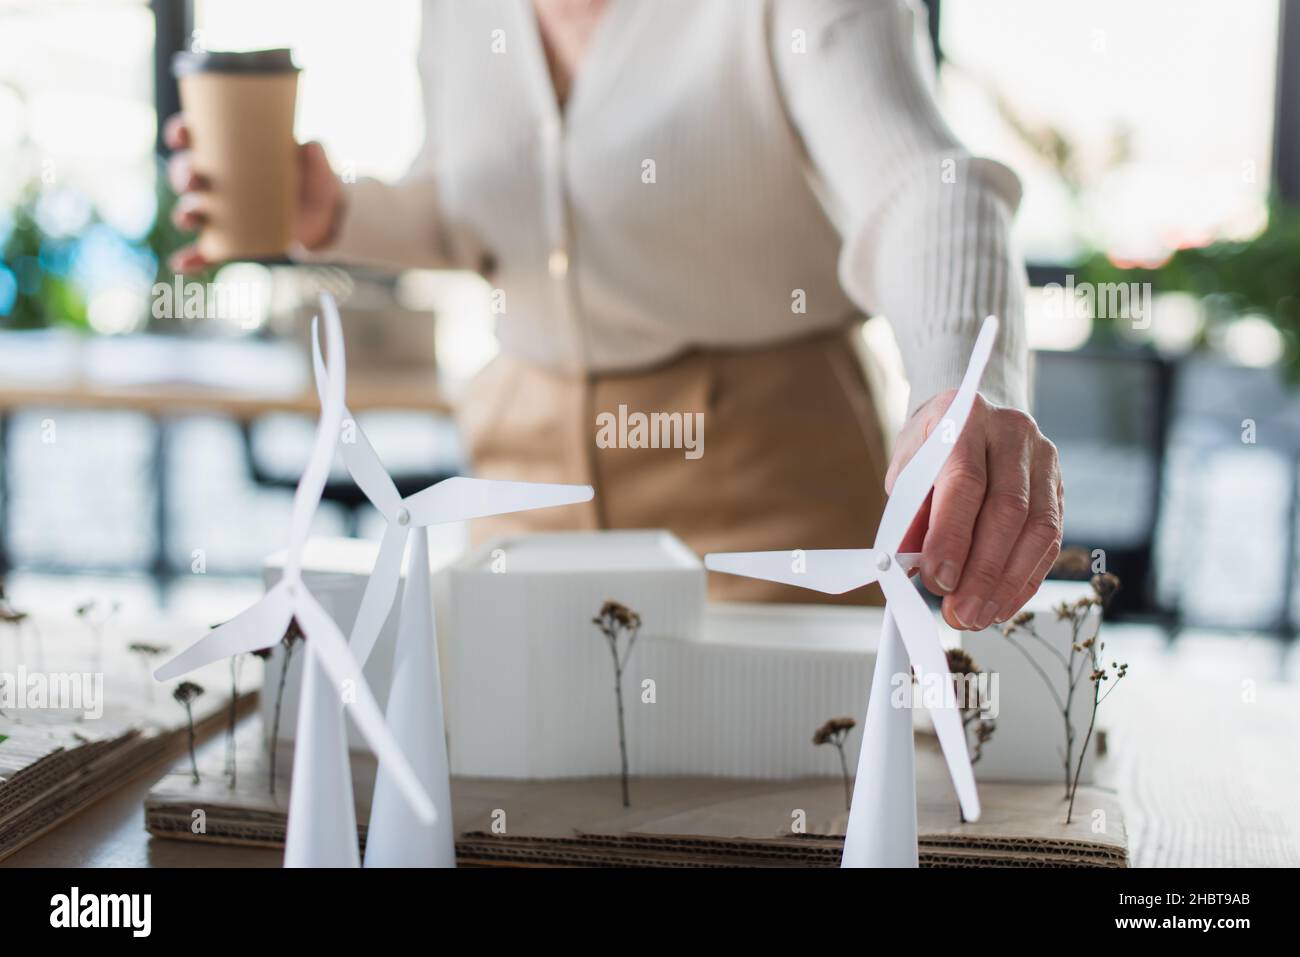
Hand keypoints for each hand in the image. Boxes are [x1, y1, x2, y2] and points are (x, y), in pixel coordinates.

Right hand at [163, 113, 342, 272]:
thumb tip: (310, 147)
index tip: (183, 133)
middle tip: (194, 180)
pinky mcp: (227, 242)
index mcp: (229, 152)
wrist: (323, 220)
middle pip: (185, 174)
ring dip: (184, 214)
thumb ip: (315, 155)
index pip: (196, 136)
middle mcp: (216, 181)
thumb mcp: (316, 167)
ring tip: (190, 218)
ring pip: (190, 210)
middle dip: (183, 176)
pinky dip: (191, 258)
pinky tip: (182, 263)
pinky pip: (203, 252)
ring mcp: (219, 213)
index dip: (181, 132)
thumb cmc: (310, 183)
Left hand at [887, 391, 1063, 630]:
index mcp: (966, 420)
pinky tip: (1003, 604)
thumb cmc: (933, 445)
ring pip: (1038, 529)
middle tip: (960, 612)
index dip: (953, 536)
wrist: (974, 414)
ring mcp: (1043, 459)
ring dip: (1007, 582)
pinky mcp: (1059, 486)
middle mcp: (1012, 434)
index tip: (937, 580)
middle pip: (1008, 510)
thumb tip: (910, 568)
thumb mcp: (908, 468)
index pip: (965, 482)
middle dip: (983, 571)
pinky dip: (1026, 578)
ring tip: (979, 616)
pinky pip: (1051, 540)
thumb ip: (910, 512)